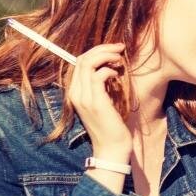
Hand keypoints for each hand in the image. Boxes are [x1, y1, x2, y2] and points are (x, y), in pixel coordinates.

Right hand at [67, 43, 131, 161]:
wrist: (111, 148)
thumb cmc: (111, 124)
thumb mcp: (103, 101)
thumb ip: (101, 86)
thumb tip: (110, 67)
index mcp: (75, 92)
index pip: (79, 62)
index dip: (96, 51)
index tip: (114, 49)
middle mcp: (75, 94)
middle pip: (82, 59)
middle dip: (103, 48)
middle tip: (120, 47)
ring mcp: (83, 98)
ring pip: (88, 63)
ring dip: (107, 56)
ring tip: (120, 59)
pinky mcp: (95, 102)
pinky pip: (98, 76)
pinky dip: (109, 70)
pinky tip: (118, 74)